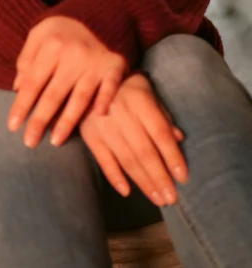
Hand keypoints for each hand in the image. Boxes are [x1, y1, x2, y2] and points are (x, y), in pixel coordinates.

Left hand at [7, 16, 126, 147]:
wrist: (100, 7)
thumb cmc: (64, 25)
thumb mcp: (39, 33)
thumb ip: (27, 58)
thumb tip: (18, 88)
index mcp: (51, 46)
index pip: (33, 82)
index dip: (22, 106)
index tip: (12, 127)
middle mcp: (73, 56)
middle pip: (54, 94)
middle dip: (40, 121)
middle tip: (29, 143)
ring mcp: (95, 62)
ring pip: (80, 97)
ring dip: (68, 121)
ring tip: (55, 141)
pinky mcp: (115, 64)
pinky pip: (110, 86)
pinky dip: (105, 99)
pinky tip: (98, 116)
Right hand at [77, 72, 188, 206]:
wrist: (90, 74)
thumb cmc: (127, 85)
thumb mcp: (148, 91)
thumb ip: (163, 115)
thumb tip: (179, 139)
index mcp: (140, 101)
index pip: (160, 133)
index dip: (173, 156)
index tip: (183, 177)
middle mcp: (122, 113)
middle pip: (144, 151)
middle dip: (160, 177)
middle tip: (171, 198)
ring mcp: (104, 125)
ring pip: (126, 159)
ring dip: (143, 182)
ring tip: (157, 199)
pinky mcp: (90, 134)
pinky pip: (103, 159)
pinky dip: (114, 177)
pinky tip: (127, 191)